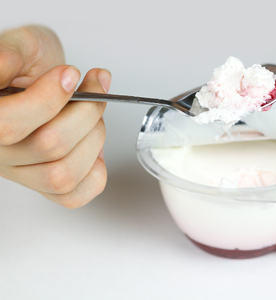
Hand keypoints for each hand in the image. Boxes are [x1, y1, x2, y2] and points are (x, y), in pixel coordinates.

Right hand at [0, 25, 110, 207]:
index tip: (70, 74)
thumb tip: (4, 65)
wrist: (39, 77)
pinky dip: (95, 171)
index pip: (8, 125)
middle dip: (86, 110)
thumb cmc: (29, 63)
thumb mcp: (20, 44)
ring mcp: (22, 173)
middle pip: (49, 146)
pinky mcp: (47, 186)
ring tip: (93, 113)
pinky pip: (74, 196)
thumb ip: (9, 54)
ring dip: (94, 137)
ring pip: (63, 173)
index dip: (48, 100)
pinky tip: (91, 145)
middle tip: (93, 88)